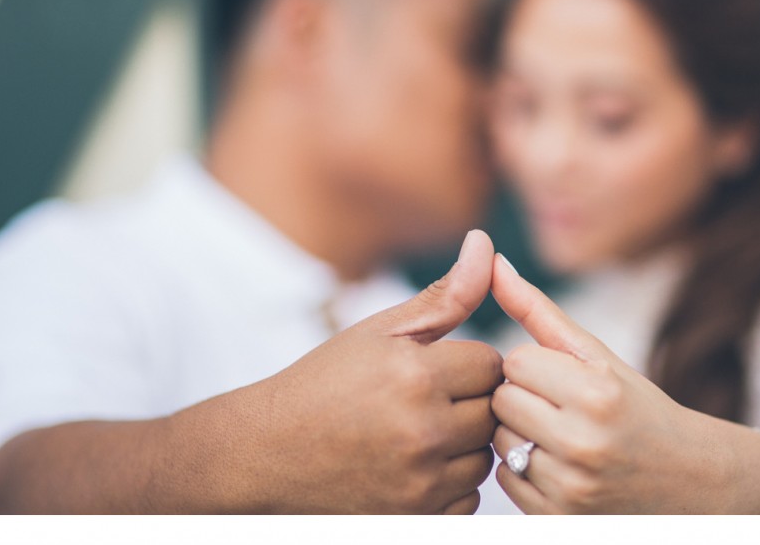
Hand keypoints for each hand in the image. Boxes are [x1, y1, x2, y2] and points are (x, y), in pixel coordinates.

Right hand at [195, 230, 502, 512]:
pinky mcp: (413, 521)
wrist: (266, 454)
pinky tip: (414, 467)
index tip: (436, 369)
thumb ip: (444, 294)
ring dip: (462, 446)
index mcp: (415, 375)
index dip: (466, 364)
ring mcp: (418, 484)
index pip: (492, 364)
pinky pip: (467, 500)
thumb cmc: (324, 384)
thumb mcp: (378, 330)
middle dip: (468, 403)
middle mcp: (422, 431)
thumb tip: (484, 243)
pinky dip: (449, 486)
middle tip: (426, 401)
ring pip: (483, 457)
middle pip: (493, 412)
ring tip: (417, 432)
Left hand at [488, 254, 731, 513]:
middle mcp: (584, 444)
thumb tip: (490, 259)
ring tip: (560, 436)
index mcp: (598, 395)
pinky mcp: (559, 522)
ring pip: (499, 442)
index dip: (534, 367)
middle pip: (502, 402)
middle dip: (523, 398)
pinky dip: (523, 470)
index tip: (562, 378)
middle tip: (559, 407)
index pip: (515, 363)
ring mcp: (571, 490)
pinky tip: (558, 466)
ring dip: (519, 434)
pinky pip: (506, 482)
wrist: (693, 484)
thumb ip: (538, 310)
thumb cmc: (640, 409)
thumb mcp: (599, 356)